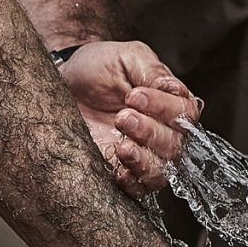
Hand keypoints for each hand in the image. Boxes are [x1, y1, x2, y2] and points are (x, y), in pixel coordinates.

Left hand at [58, 38, 201, 194]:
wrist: (62, 83)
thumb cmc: (96, 68)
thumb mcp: (125, 58)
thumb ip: (152, 71)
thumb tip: (175, 88)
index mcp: (170, 102)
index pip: (185, 113)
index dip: (163, 107)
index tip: (134, 96)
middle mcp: (162, 131)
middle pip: (176, 145)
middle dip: (150, 132)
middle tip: (122, 116)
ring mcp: (144, 154)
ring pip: (162, 171)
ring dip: (144, 161)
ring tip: (122, 147)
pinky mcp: (122, 171)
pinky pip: (139, 189)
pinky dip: (133, 183)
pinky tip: (120, 172)